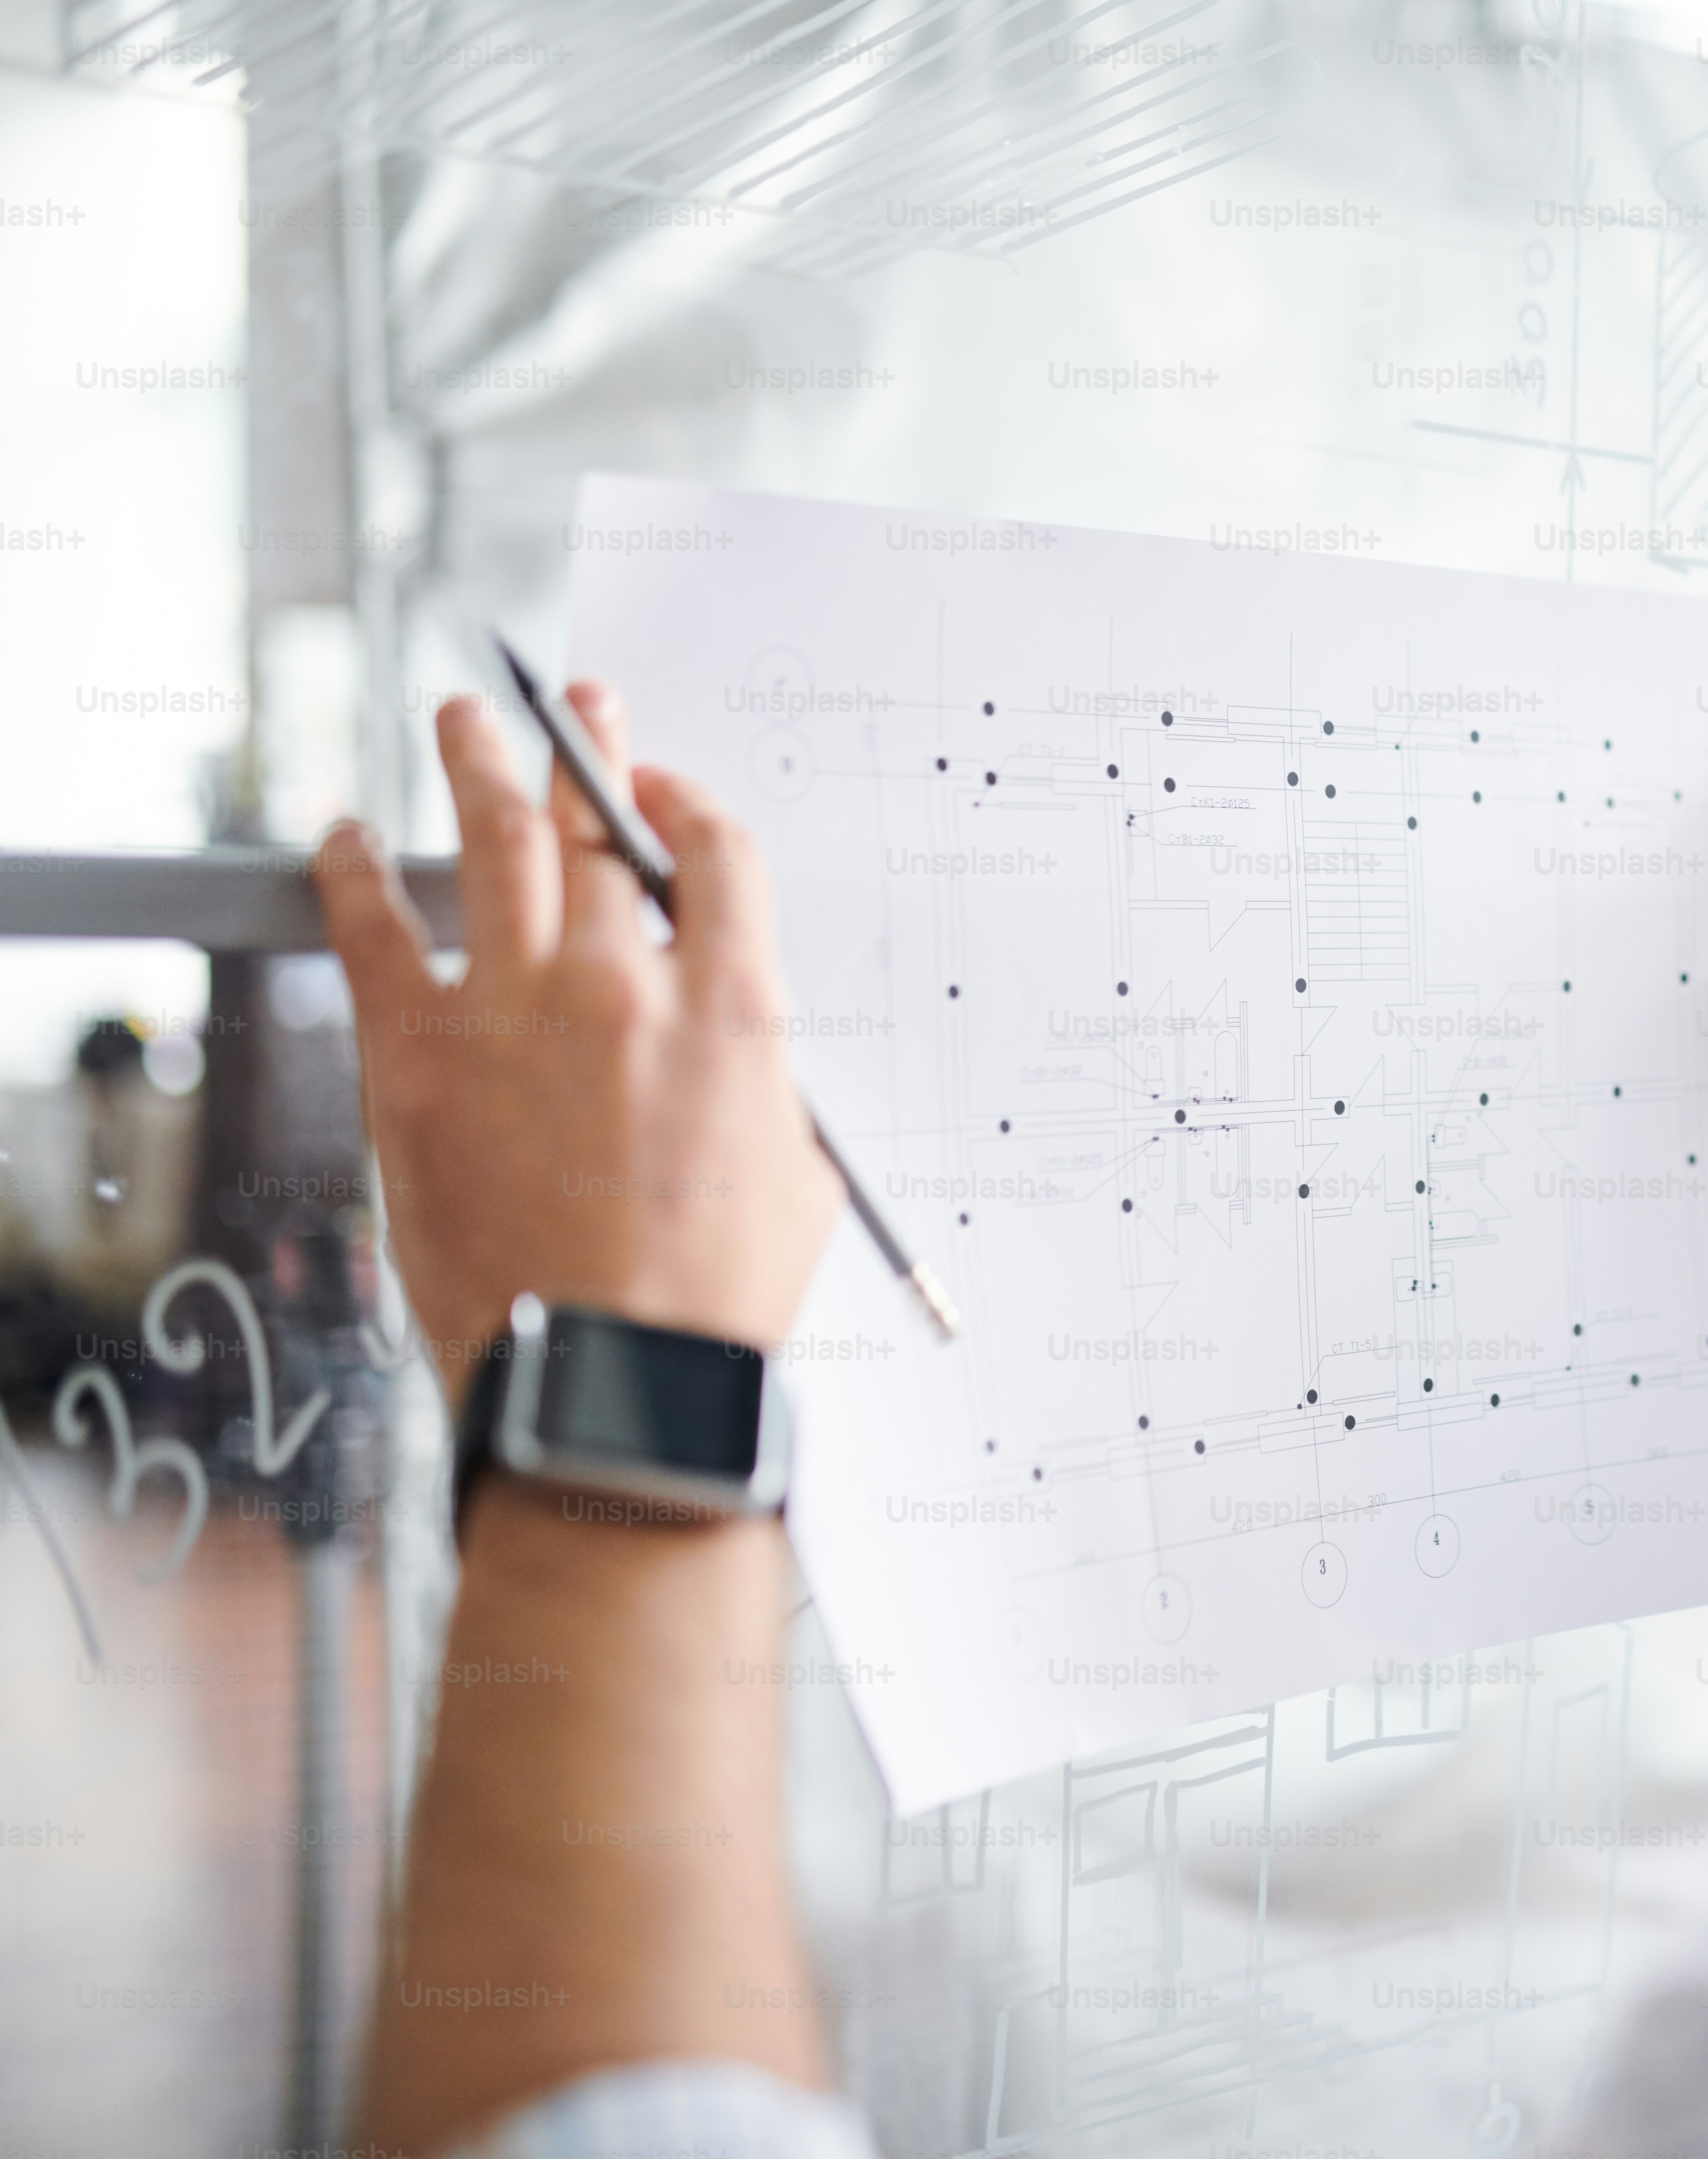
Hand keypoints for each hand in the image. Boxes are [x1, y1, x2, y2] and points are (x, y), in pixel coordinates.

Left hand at [313, 686, 840, 1400]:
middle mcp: (621, 987)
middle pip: (599, 827)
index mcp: (730, 1011)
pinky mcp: (419, 1057)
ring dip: (478, 765)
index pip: (713, 853)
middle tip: (573, 706)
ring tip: (463, 721)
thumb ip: (761, 1082)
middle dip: (588, 752)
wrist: (609, 1377)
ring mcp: (512, 1012)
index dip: (685, 802)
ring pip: (494, 840)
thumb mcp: (795, 1169)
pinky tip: (339, 839)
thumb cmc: (709, 1298)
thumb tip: (726, 1045)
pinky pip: (374, 930)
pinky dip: (353, 871)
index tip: (661, 788)